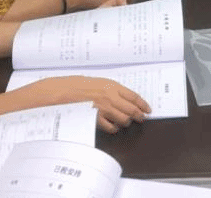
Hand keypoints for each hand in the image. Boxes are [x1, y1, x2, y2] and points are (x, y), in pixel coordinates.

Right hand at [25, 77, 150, 133]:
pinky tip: (114, 127)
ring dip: (127, 122)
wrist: (63, 92)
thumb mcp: (99, 83)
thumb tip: (125, 98)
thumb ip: (113, 90)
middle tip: (142, 118)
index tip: (148, 109)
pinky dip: (114, 128)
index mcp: (112, 86)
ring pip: (124, 119)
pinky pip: (111, 127)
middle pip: (132, 109)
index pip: (134, 96)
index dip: (143, 104)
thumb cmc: (80, 86)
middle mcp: (110, 97)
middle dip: (139, 115)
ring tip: (126, 122)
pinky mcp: (96, 118)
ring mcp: (104, 108)